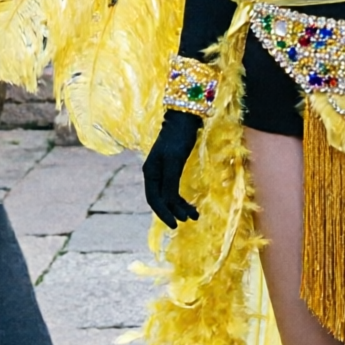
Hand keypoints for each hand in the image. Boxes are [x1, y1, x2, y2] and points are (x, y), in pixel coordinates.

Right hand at [143, 110, 201, 226]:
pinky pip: (174, 189)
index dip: (163, 213)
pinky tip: (191, 204)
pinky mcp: (172, 169)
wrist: (184, 119)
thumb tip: (168, 203)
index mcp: (150, 172)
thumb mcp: (174, 161)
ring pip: (169, 196)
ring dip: (180, 206)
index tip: (175, 224)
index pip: (154, 199)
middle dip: (173, 211)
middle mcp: (153, 174)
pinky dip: (182, 198)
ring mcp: (162, 172)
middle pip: (161, 199)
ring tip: (194, 215)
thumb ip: (170, 182)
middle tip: (188, 220)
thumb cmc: (178, 138)